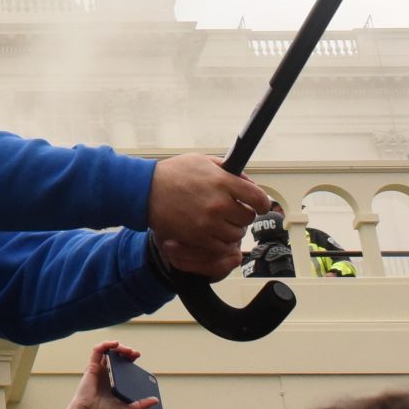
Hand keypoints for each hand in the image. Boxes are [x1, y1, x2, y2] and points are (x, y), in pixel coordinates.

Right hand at [58, 340, 155, 408]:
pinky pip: (97, 351)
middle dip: (127, 351)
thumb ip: (141, 406)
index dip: (131, 358)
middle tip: (135, 353)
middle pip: (117, 356)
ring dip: (118, 347)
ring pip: (108, 351)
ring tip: (127, 350)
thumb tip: (156, 400)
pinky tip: (114, 344)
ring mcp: (99, 369)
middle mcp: (107, 373)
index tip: (138, 357)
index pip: (124, 365)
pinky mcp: (92, 367)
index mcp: (115, 381)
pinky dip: (105, 344)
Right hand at [147, 155, 267, 281]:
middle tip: (235, 212)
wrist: (145, 190)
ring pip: (236, 234)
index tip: (260, 205)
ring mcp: (209, 223)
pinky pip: (221, 247)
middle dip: (243, 215)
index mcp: (223, 181)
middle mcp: (219, 203)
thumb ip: (228, 171)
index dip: (262, 203)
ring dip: (232, 230)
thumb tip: (248, 183)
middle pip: (248, 218)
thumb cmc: (172, 174)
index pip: (258, 198)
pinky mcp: (198, 237)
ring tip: (222, 223)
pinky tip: (214, 233)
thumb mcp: (202, 161)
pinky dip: (220, 242)